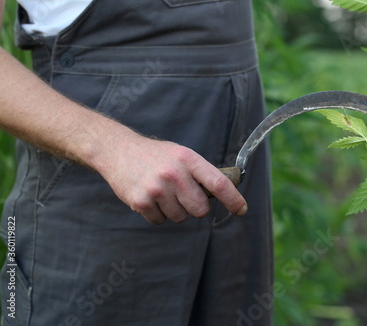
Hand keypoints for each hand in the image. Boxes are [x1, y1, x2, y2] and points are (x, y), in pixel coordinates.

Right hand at [99, 135, 247, 223]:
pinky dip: (157, 213)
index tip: (241, 209)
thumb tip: (226, 194)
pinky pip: (160, 221)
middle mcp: (174, 174)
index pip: (218, 183)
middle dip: (195, 207)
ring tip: (162, 191)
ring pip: (180, 217)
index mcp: (188, 159)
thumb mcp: (182, 155)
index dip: (233, 199)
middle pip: (200, 209)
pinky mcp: (141, 202)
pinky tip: (150, 197)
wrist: (118, 150)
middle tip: (183, 195)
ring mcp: (157, 188)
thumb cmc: (157, 155)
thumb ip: (201, 173)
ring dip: (174, 210)